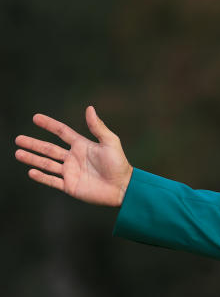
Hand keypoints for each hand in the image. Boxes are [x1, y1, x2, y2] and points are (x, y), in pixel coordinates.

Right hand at [14, 106, 132, 206]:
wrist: (123, 188)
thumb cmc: (119, 164)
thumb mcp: (110, 142)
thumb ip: (98, 127)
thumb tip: (89, 108)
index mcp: (82, 145)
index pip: (62, 132)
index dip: (49, 125)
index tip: (35, 117)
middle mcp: (73, 158)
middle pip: (49, 149)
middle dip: (33, 144)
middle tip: (18, 139)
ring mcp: (70, 172)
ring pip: (47, 164)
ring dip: (32, 159)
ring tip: (18, 153)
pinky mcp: (70, 186)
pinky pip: (52, 180)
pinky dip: (41, 176)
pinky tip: (31, 171)